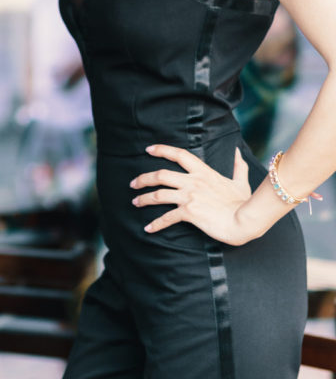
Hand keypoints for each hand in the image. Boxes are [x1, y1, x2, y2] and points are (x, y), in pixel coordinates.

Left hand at [130, 144, 253, 245]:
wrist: (245, 219)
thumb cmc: (244, 203)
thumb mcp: (241, 182)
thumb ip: (238, 166)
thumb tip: (238, 152)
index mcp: (203, 172)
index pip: (179, 155)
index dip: (162, 150)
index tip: (148, 149)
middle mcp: (193, 181)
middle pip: (160, 174)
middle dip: (143, 178)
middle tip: (133, 183)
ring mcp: (190, 196)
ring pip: (158, 194)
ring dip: (144, 199)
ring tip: (135, 202)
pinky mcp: (189, 212)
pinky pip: (167, 217)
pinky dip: (156, 223)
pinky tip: (148, 228)